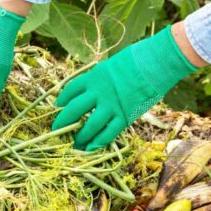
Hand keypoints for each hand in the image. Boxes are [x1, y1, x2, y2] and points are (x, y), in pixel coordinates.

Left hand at [52, 25, 197, 149]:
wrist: (155, 64)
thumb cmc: (135, 62)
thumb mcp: (110, 66)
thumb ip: (99, 79)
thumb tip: (90, 90)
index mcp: (93, 77)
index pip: (70, 91)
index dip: (61, 100)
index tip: (58, 107)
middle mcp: (98, 92)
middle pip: (74, 110)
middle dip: (62, 122)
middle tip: (56, 130)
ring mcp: (111, 106)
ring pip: (90, 126)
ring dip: (80, 137)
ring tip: (75, 144)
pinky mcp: (125, 116)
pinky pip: (109, 133)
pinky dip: (98, 142)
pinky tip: (91, 147)